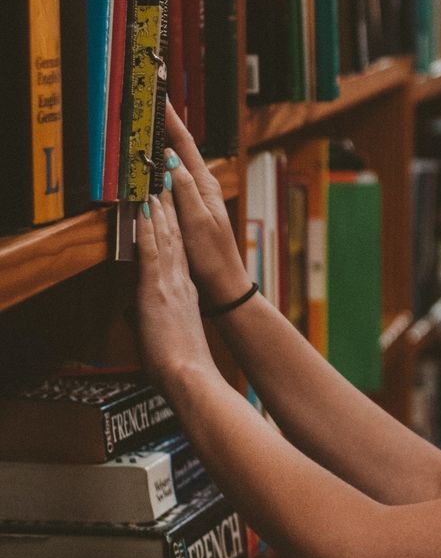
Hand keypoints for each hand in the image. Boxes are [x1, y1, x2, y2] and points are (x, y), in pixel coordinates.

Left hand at [135, 189, 217, 388]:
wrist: (189, 375)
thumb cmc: (180, 365)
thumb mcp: (164, 336)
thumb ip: (148, 320)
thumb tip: (133, 317)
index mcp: (185, 293)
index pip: (177, 252)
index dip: (174, 227)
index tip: (169, 206)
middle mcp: (180, 282)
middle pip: (175, 237)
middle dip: (170, 208)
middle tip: (166, 182)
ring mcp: (170, 283)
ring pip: (166, 237)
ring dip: (160, 209)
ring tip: (157, 185)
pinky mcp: (156, 289)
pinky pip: (152, 251)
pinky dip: (148, 228)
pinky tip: (144, 210)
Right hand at [162, 102, 251, 306]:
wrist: (223, 284)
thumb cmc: (212, 256)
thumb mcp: (196, 222)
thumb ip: (184, 191)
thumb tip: (170, 159)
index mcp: (206, 185)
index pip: (185, 145)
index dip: (171, 120)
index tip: (160, 98)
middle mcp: (203, 186)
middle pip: (181, 149)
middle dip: (166, 125)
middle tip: (149, 103)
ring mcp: (197, 197)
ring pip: (175, 163)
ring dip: (163, 143)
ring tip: (148, 123)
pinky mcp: (189, 209)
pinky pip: (172, 180)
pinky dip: (161, 167)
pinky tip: (152, 164)